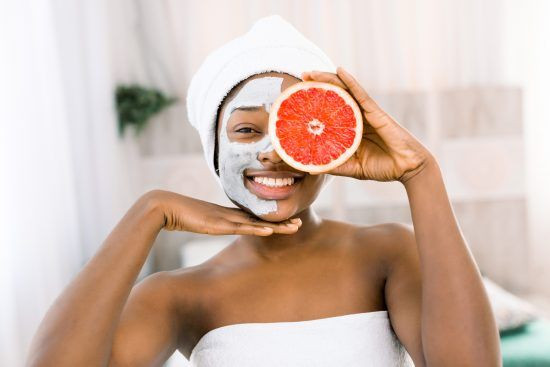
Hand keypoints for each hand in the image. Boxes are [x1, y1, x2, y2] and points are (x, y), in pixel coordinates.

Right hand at [147, 190, 301, 235]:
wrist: (164, 206)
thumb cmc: (177, 214)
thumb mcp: (196, 221)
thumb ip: (206, 223)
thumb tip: (209, 225)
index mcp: (225, 214)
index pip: (252, 217)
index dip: (269, 220)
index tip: (284, 221)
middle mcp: (229, 215)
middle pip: (260, 218)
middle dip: (280, 222)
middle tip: (300, 223)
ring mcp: (225, 218)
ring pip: (256, 223)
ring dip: (277, 226)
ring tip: (295, 227)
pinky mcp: (218, 224)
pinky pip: (242, 228)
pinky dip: (257, 229)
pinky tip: (271, 231)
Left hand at [301, 67, 434, 183]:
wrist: (408, 168)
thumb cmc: (383, 167)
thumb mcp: (353, 168)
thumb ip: (335, 165)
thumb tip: (308, 167)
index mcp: (350, 128)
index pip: (330, 111)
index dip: (315, 102)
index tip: (296, 97)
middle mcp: (357, 117)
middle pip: (335, 95)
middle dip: (318, 85)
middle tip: (301, 77)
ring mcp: (366, 112)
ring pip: (344, 90)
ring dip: (328, 79)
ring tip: (310, 72)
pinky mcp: (376, 112)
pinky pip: (360, 93)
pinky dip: (350, 81)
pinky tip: (339, 71)